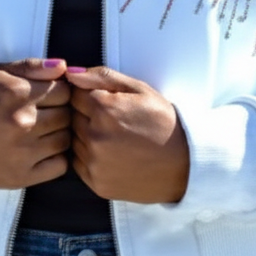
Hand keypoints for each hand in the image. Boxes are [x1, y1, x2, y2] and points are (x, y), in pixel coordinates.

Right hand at [0, 58, 70, 188]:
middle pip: (67, 114)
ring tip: (42, 130)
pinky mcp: (22, 176)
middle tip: (44, 112)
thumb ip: (31, 66)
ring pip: (66, 138)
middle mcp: (24, 122)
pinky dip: (56, 157)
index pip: (65, 89)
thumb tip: (63, 66)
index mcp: (17, 93)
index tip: (49, 94)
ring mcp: (24, 152)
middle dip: (60, 110)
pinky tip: (41, 150)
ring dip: (59, 133)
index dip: (60, 90)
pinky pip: (60, 166)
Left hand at [67, 67, 189, 203]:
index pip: (74, 94)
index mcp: (104, 108)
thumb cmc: (163, 123)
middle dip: (87, 115)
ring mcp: (95, 162)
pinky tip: (112, 154)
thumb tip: (71, 72)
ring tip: (115, 138)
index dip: (90, 95)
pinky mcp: (96, 183)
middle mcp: (95, 136)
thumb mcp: (139, 89)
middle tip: (114, 120)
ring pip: (74, 139)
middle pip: (72, 116)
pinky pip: (78, 163)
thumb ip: (102, 77)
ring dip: (87, 136)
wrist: (185, 164)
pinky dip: (89, 157)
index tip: (106, 102)